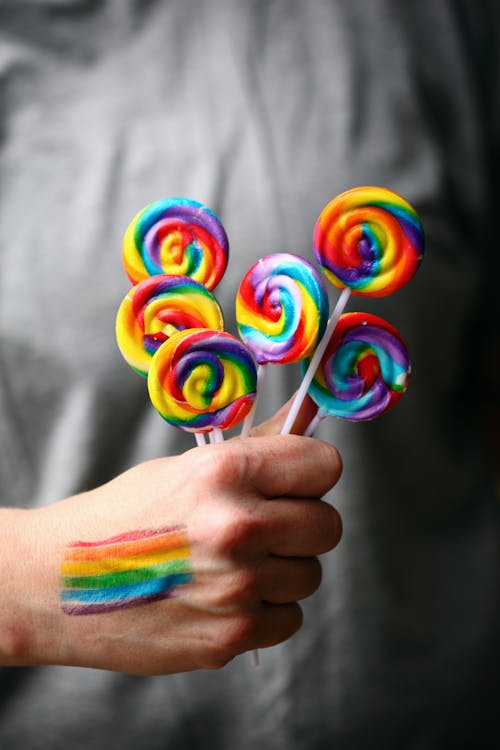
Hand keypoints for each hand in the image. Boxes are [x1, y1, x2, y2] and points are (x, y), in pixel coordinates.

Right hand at [1, 420, 340, 674]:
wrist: (58, 583)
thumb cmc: (120, 516)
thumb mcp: (184, 468)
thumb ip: (254, 452)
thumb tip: (305, 420)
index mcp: (224, 472)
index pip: (325, 465)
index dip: (310, 473)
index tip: (294, 482)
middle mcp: (237, 527)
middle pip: (328, 524)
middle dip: (302, 524)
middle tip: (262, 527)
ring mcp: (236, 587)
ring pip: (310, 575)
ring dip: (282, 570)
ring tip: (231, 565)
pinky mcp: (231, 637)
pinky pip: (289, 618)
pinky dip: (264, 611)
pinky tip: (222, 598)